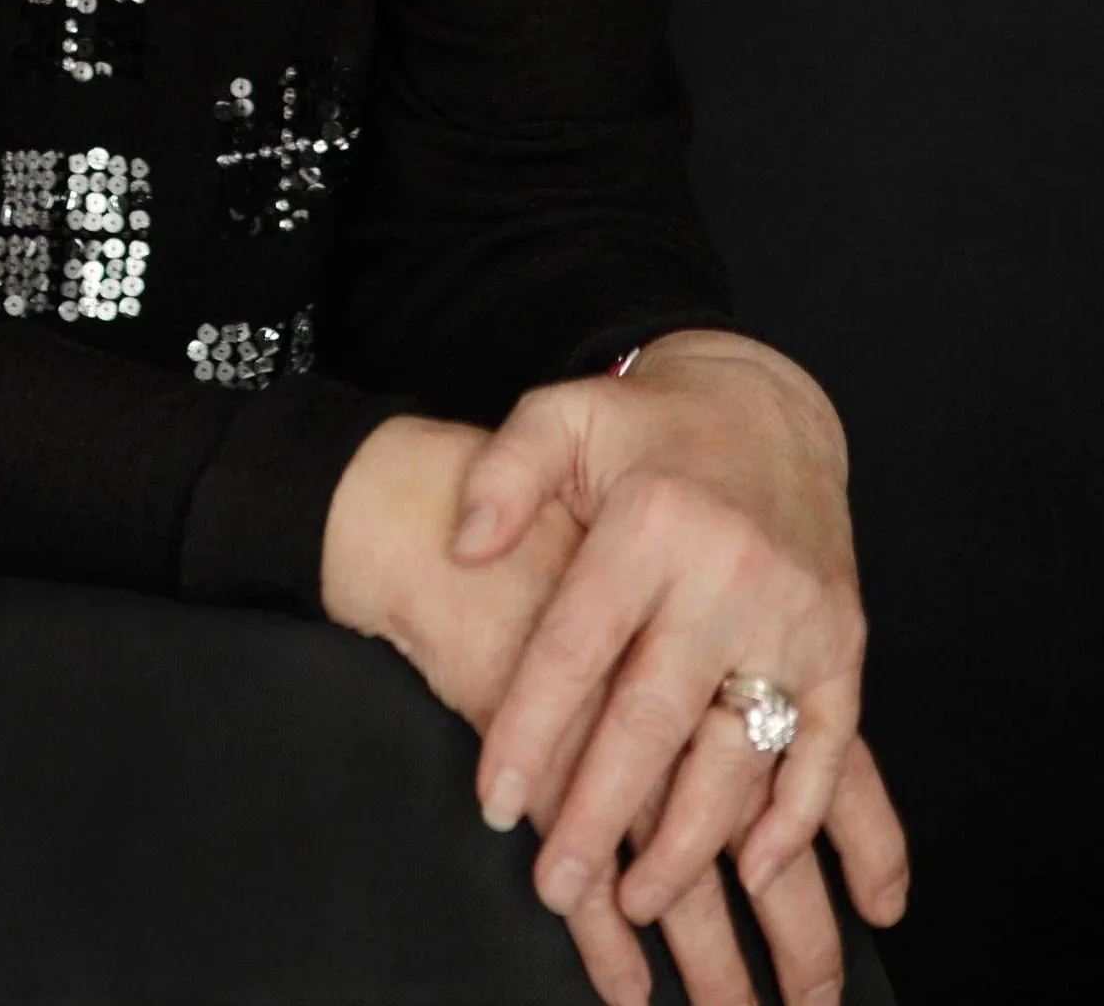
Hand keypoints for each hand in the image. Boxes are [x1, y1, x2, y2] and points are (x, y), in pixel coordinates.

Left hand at [321, 413, 812, 1005]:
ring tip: (638, 899)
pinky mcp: (843, 641)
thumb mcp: (559, 417)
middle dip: (600, 813)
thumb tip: (464, 547)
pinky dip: (793, 815)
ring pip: (739, 751)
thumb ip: (503, 477)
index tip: (494, 800)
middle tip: (553, 881)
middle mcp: (730, 571)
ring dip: (690, 839)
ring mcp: (796, 613)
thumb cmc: (645, 427)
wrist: (768, 408)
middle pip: (655, 718)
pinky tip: (752, 865)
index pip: (578, 646)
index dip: (531, 729)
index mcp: (652, 521)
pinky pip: (828, 748)